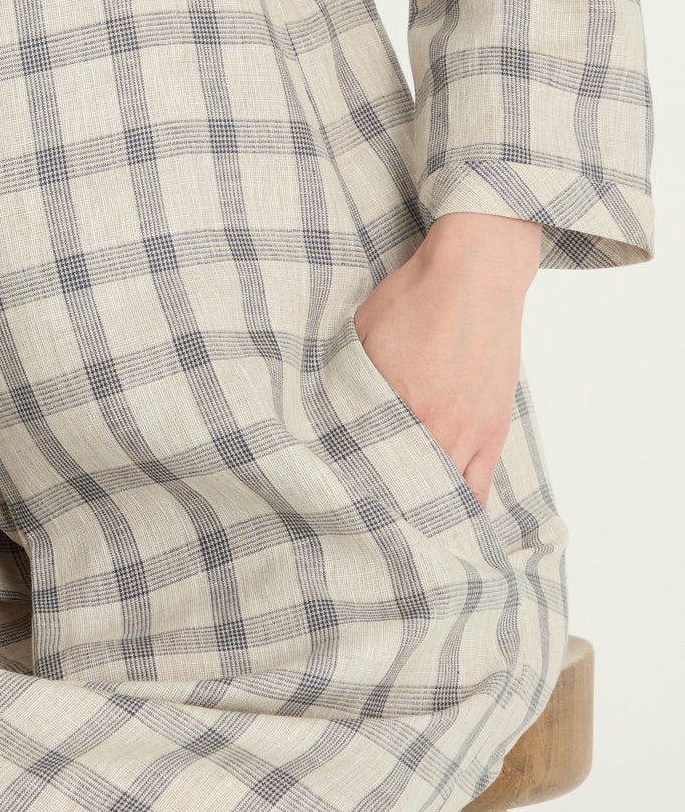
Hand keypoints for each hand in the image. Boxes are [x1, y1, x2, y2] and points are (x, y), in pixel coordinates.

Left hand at [351, 212, 541, 510]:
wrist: (476, 274)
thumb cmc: (416, 296)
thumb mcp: (361, 331)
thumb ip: (343, 378)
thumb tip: (318, 410)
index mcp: (396, 403)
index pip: (366, 467)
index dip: (349, 492)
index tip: (332, 506)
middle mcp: (434, 425)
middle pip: (402, 491)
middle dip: (381, 513)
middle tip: (360, 530)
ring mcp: (468, 433)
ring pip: (442, 500)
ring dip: (419, 517)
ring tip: (397, 537)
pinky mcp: (493, 432)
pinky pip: (479, 490)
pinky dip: (460, 512)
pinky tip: (445, 531)